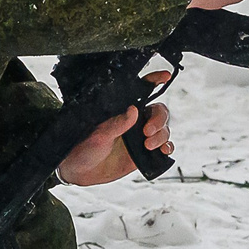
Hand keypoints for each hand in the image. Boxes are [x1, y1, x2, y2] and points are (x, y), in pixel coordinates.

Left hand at [57, 73, 172, 185]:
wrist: (80, 172)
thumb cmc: (83, 148)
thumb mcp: (98, 135)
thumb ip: (117, 124)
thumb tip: (133, 110)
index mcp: (121, 111)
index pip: (141, 91)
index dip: (154, 80)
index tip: (165, 76)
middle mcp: (133, 122)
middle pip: (158, 112)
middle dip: (158, 119)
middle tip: (147, 131)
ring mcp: (140, 137)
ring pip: (163, 129)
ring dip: (162, 135)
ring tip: (148, 145)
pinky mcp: (144, 153)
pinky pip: (164, 147)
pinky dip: (168, 147)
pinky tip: (163, 150)